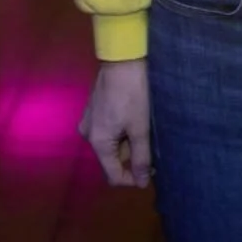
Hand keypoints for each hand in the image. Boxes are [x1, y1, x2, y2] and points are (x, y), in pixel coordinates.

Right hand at [77, 58, 150, 186]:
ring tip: (146, 134)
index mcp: (98, 142)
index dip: (133, 179)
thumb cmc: (133, 94)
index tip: (152, 171)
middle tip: (153, 150)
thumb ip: (141, 157)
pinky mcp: (94, 110)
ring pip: (111, 145)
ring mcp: (89, 121)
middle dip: (132, 159)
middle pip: (111, 160)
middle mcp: (88, 135)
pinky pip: (108, 131)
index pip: (113, 176)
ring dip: (128, 144)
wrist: (122, 58)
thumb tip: (141, 183)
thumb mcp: (140, 128)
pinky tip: (136, 122)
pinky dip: (122, 132)